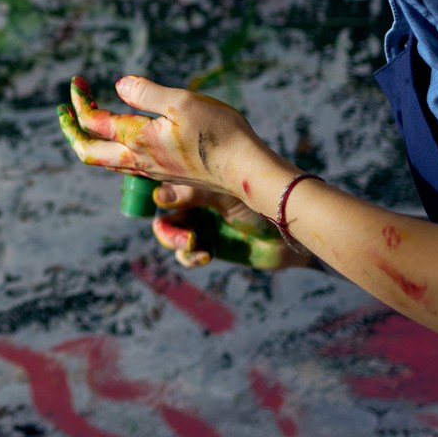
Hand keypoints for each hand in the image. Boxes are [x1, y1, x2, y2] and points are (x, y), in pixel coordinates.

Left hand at [57, 74, 258, 196]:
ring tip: (90, 120)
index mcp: (136, 140)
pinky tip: (125, 138)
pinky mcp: (166, 175)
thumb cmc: (218, 134)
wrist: (245, 171)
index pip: (93, 121)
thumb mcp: (181, 102)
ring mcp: (151, 171)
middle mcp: (138, 160)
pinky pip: (126, 165)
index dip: (79, 100)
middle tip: (64, 110)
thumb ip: (147, 93)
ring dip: (91, 140)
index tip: (77, 81)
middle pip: (88, 152)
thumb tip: (118, 86)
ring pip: (107, 161)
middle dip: (71, 130)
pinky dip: (114, 148)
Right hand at [150, 184, 309, 271]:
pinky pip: (185, 255)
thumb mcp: (225, 192)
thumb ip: (192, 193)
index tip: (151, 201)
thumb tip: (157, 197)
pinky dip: (189, 257)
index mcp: (196, 179)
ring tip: (192, 243)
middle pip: (159, 212)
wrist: (289, 233)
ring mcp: (198, 224)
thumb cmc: (262, 202)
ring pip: (167, 235)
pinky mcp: (206, 247)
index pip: (162, 182)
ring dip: (173, 241)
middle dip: (165, 226)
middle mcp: (193, 201)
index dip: (148, 192)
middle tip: (183, 234)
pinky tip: (206, 254)